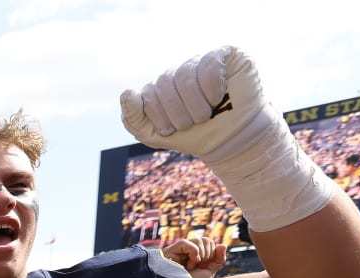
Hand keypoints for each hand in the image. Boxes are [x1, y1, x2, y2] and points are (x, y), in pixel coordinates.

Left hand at [120, 47, 272, 162]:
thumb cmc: (196, 136)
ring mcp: (202, 61)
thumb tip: (126, 93)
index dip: (158, 116)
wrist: (233, 140)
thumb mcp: (156, 135)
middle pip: (165, 83)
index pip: (148, 93)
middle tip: (191, 124)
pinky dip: (211, 86)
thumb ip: (134, 118)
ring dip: (195, 104)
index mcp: (163, 87)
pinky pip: (208, 63)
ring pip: (185, 75)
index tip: (171, 130)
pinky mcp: (225, 55)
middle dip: (176, 112)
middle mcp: (181, 70)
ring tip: (205, 116)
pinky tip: (218, 97)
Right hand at [161, 236, 226, 277]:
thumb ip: (219, 259)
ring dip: (201, 255)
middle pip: (206, 240)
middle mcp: (187, 251)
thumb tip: (223, 245)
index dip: (212, 254)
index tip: (204, 266)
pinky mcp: (171, 249)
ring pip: (199, 240)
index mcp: (196, 255)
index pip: (210, 243)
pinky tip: (187, 265)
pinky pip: (188, 243)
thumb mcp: (209, 272)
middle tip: (199, 266)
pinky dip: (193, 254)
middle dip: (207, 255)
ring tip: (192, 267)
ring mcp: (179, 250)